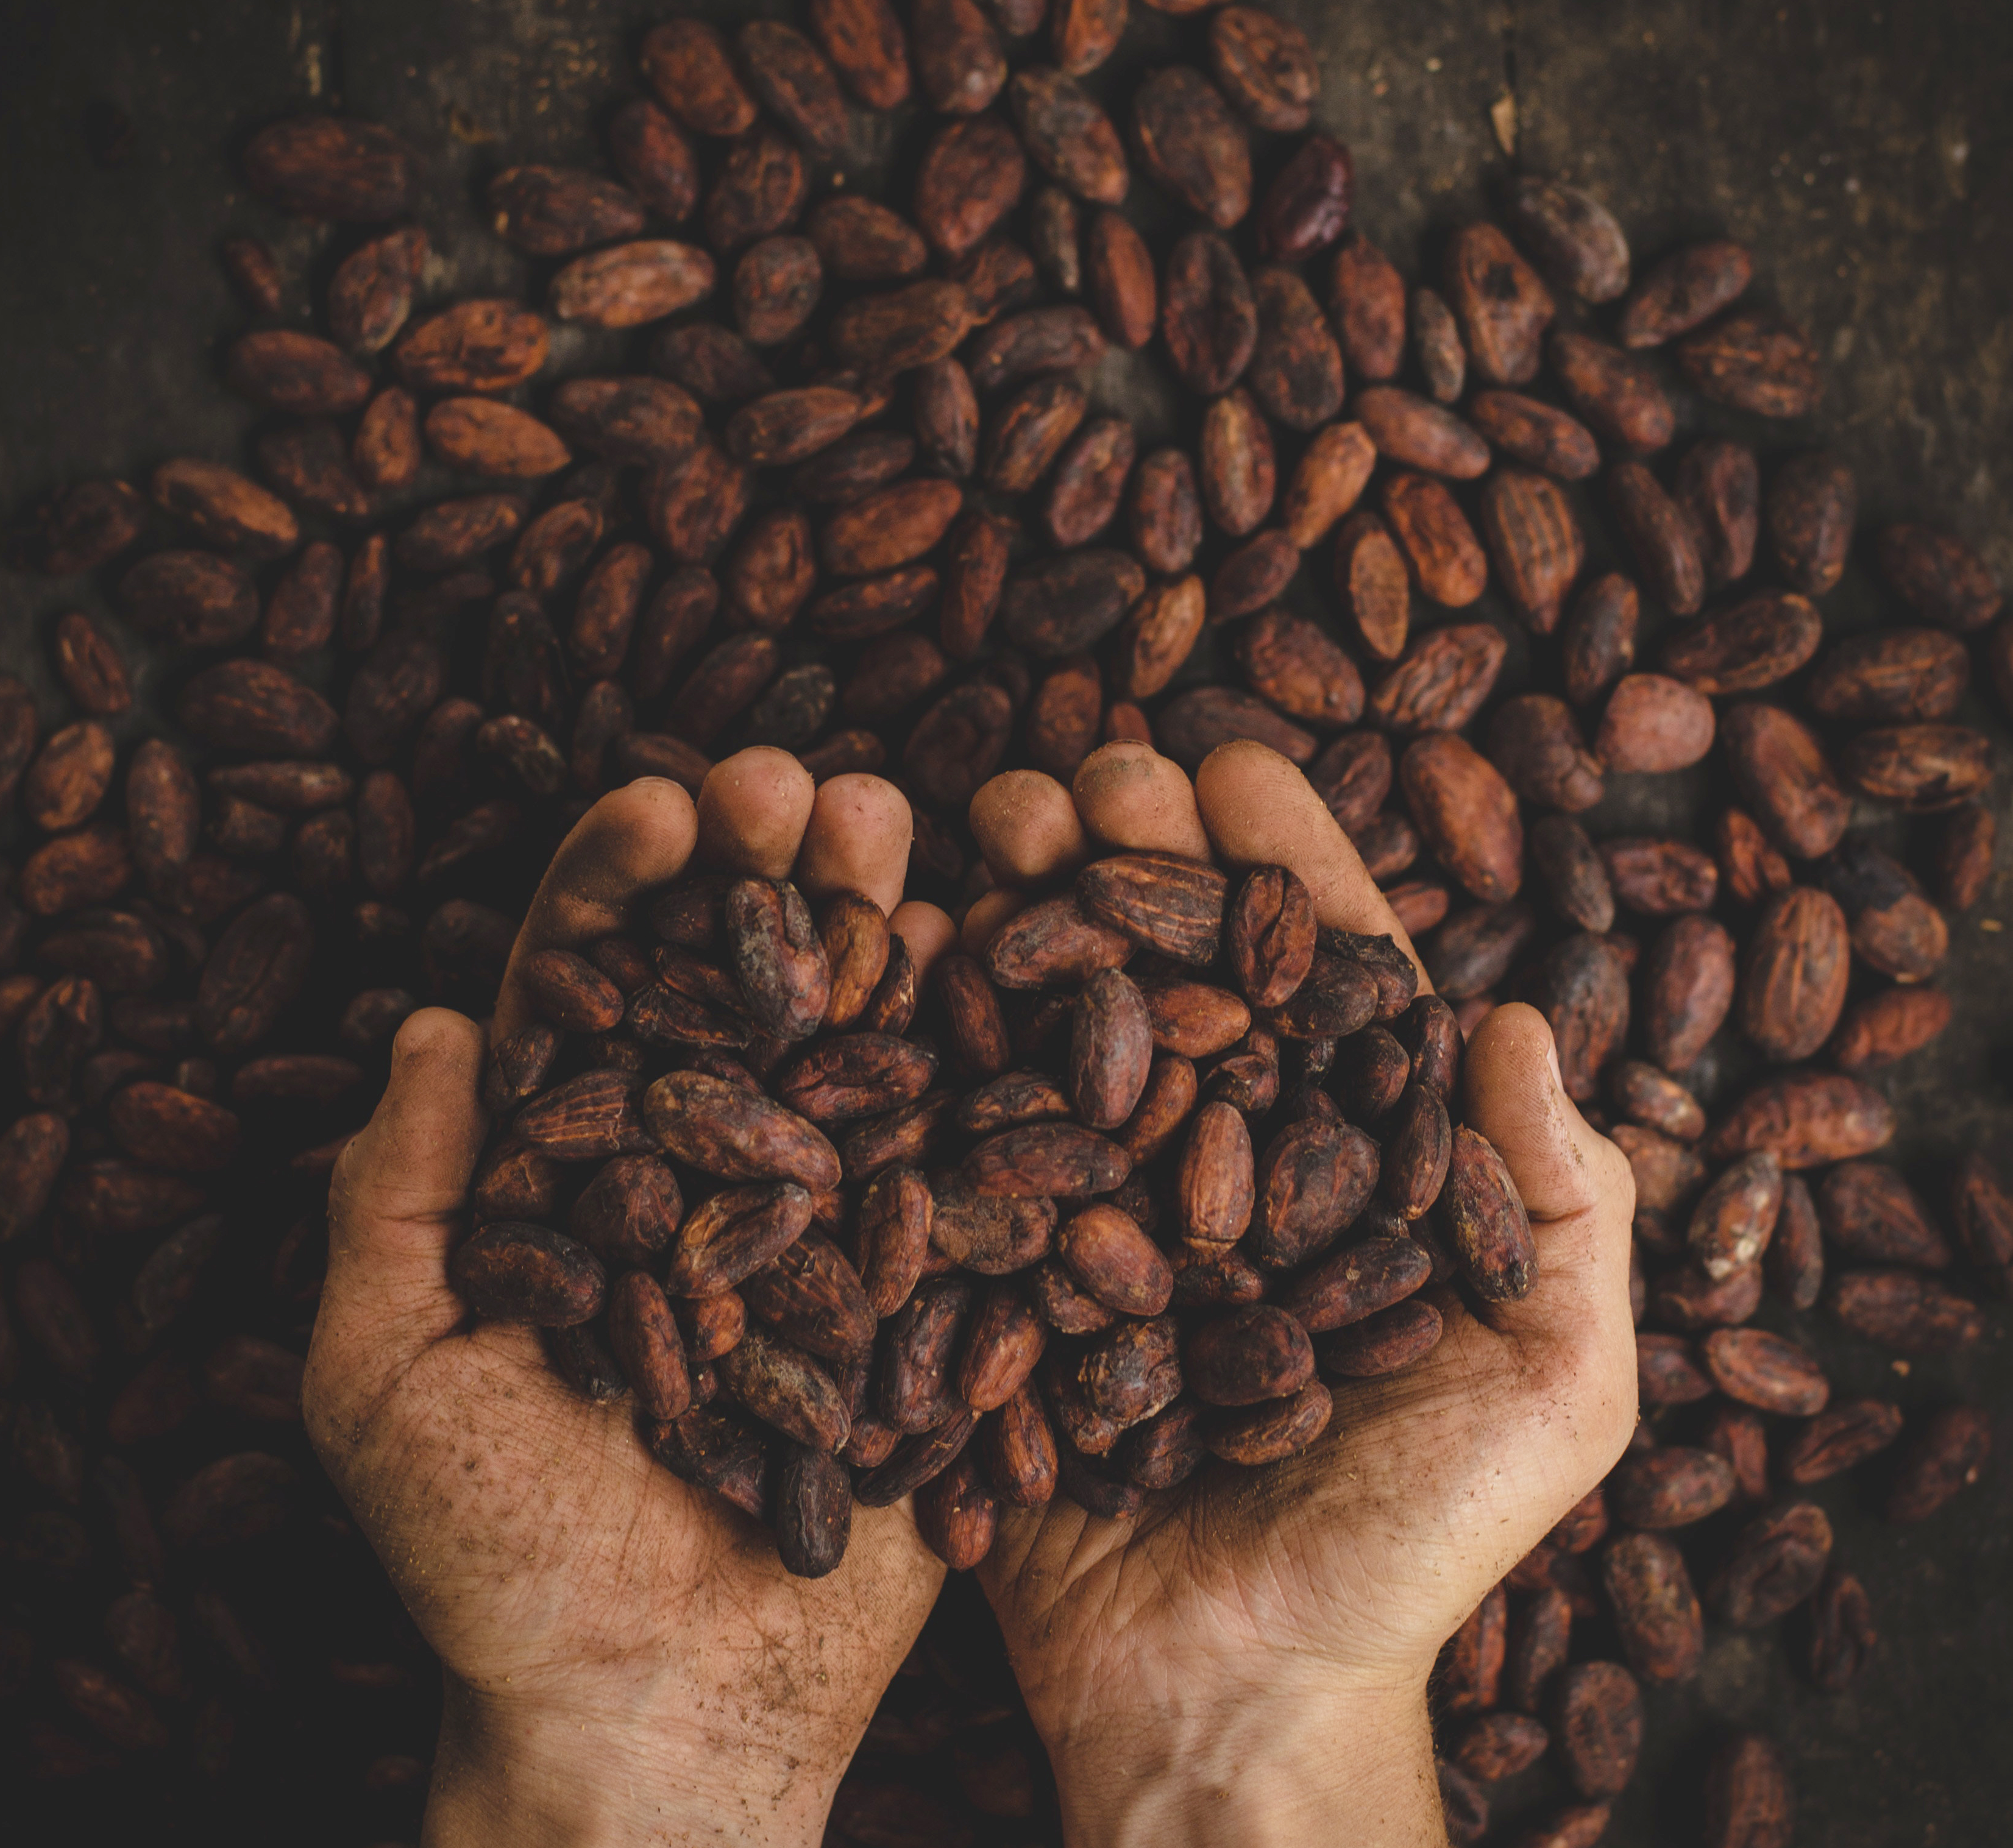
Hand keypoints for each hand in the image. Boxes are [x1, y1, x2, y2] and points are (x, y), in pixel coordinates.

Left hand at [304, 751, 958, 1847]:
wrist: (663, 1716)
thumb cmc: (496, 1570)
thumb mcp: (385, 1383)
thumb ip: (392, 1203)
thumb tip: (432, 1024)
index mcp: (574, 1180)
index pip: (591, 995)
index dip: (620, 889)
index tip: (664, 805)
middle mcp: (704, 1180)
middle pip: (734, 991)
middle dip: (768, 876)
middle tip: (807, 789)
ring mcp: (822, 1227)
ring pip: (849, 1047)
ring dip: (875, 930)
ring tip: (901, 830)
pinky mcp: (917, 1292)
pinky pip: (953, 1160)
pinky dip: (973, 1060)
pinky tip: (992, 961)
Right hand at [964, 741, 1638, 1847]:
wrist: (1231, 1696)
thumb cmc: (1410, 1550)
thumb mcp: (1552, 1390)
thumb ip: (1564, 1209)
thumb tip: (1526, 1016)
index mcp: (1348, 1173)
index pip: (1321, 982)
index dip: (1282, 866)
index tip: (1232, 766)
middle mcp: (1220, 1172)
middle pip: (1177, 977)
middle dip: (1132, 860)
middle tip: (1085, 774)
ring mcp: (1102, 1220)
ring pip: (1062, 1032)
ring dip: (1024, 916)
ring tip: (987, 823)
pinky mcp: (1003, 1283)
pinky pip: (962, 1146)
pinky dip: (929, 1045)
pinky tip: (898, 947)